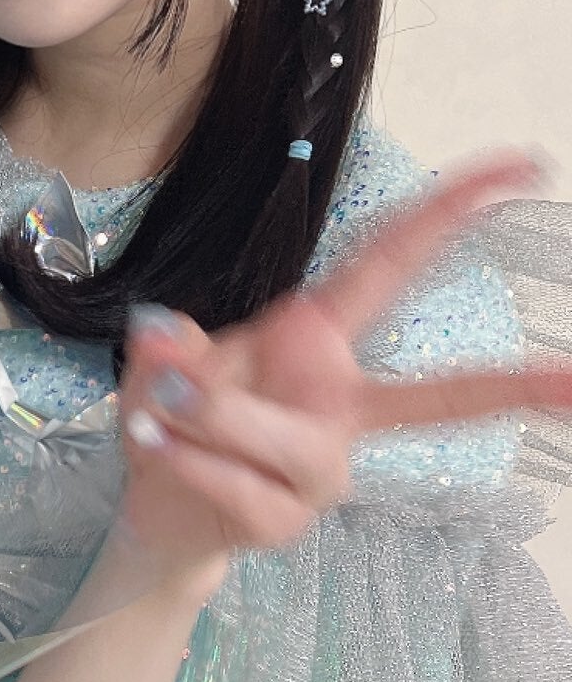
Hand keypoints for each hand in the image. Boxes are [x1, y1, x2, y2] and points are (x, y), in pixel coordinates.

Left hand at [114, 148, 571, 580]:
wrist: (157, 513)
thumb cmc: (173, 420)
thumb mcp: (157, 368)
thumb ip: (168, 351)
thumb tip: (161, 331)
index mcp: (317, 337)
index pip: (393, 261)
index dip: (454, 210)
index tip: (523, 165)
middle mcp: (338, 402)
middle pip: (441, 397)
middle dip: (517, 387)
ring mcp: (326, 463)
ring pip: (291, 438)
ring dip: (217, 418)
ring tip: (163, 407)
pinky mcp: (296, 516)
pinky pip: (248, 484)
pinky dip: (193, 463)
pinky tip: (161, 447)